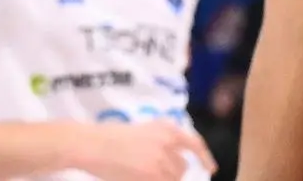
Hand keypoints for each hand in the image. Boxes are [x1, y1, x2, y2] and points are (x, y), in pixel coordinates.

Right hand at [61, 119, 210, 180]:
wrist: (91, 144)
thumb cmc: (110, 137)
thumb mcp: (142, 130)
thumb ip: (162, 141)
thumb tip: (178, 161)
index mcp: (166, 128)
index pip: (195, 144)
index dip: (205, 158)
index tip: (210, 169)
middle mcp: (167, 143)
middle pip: (182, 168)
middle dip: (171, 172)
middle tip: (150, 170)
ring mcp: (160, 161)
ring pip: (173, 179)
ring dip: (162, 179)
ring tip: (139, 172)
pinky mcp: (152, 176)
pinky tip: (136, 176)